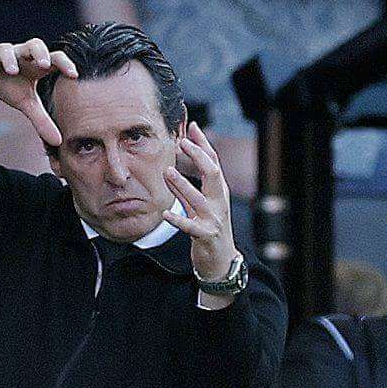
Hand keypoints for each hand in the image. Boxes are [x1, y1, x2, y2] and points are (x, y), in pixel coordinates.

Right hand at [0, 38, 77, 149]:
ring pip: (7, 49)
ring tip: (12, 71)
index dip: (65, 64)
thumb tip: (58, 142)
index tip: (74, 75)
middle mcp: (21, 54)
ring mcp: (1, 53)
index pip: (54, 58)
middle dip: (39, 53)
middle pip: (34, 44)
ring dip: (10, 58)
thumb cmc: (9, 85)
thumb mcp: (26, 103)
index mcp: (35, 64)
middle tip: (44, 65)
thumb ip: (42, 120)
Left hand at [164, 122, 240, 284]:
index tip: (192, 127)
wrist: (221, 260)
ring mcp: (213, 218)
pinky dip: (177, 220)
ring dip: (182, 185)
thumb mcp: (203, 204)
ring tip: (167, 172)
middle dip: (198, 157)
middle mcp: (219, 201)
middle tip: (182, 143)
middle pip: (212, 173)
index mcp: (219, 191)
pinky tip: (164, 214)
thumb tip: (176, 167)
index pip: (213, 162)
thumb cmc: (210, 228)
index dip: (203, 144)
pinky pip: (190, 226)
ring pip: (199, 198)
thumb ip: (192, 186)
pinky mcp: (205, 235)